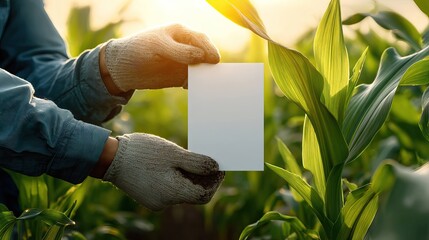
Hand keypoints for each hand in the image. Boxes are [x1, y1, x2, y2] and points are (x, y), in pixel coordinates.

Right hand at [102, 133, 224, 210]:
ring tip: (189, 158)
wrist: (110, 158)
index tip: (218, 166)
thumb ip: (197, 162)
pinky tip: (173, 164)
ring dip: (189, 177)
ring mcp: (155, 201)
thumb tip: (215, 168)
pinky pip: (169, 190)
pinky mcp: (148, 197)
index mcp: (173, 193)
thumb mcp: (174, 153)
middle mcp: (165, 202)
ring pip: (180, 191)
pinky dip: (175, 179)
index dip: (215, 181)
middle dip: (202, 178)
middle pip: (192, 194)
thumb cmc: (142, 152)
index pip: (204, 195)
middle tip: (207, 160)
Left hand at [103, 24, 219, 91]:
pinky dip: (195, 85)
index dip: (209, 50)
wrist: (122, 68)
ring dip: (205, 76)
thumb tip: (201, 57)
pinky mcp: (179, 77)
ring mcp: (184, 62)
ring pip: (201, 69)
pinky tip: (190, 88)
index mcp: (181, 33)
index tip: (213, 61)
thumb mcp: (157, 47)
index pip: (201, 40)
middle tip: (214, 74)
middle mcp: (186, 47)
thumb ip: (179, 51)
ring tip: (205, 84)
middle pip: (206, 54)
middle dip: (211, 64)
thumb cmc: (137, 50)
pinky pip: (193, 81)